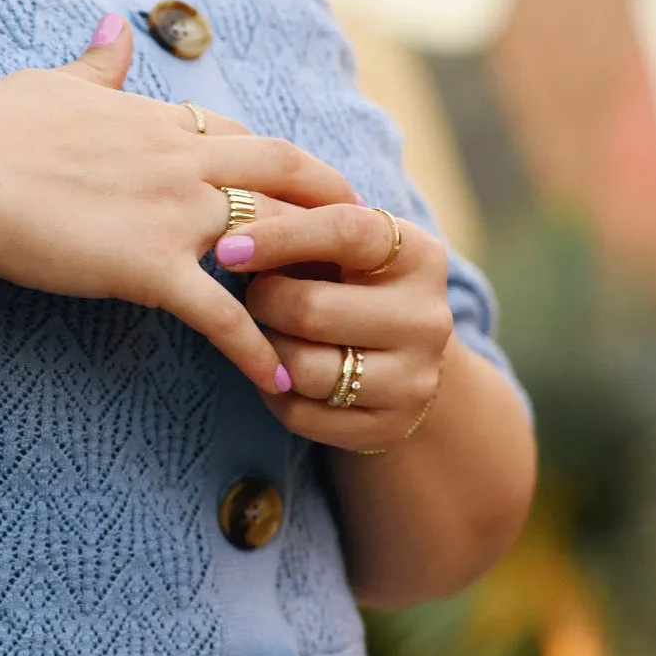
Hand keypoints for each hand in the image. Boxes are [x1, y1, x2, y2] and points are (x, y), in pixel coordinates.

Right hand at [0, 14, 356, 396]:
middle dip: (329, 200)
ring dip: (311, 276)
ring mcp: (172, 214)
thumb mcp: (53, 82)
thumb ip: (97, 63)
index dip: (281, 159)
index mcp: (156, 118)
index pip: (242, 134)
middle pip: (282, 173)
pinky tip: (278, 380)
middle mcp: (180, 160)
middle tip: (365, 233)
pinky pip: (220, 313)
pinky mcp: (149, 268)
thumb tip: (115, 24)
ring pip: (270, 240)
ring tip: (344, 313)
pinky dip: (254, 348)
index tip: (310, 180)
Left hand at [215, 201, 453, 450]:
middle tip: (253, 293)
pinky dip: (273, 391)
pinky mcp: (390, 427)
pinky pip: (300, 414)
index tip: (227, 248)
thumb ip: (298, 229)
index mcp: (419, 255)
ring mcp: (414, 379)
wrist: (403, 352)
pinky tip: (278, 369)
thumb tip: (233, 238)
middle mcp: (427, 319)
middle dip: (263, 299)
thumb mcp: (340, 245)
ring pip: (303, 369)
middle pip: (311, 309)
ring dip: (267, 349)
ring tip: (268, 331)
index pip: (345, 231)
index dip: (279, 235)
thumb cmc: (353, 280)